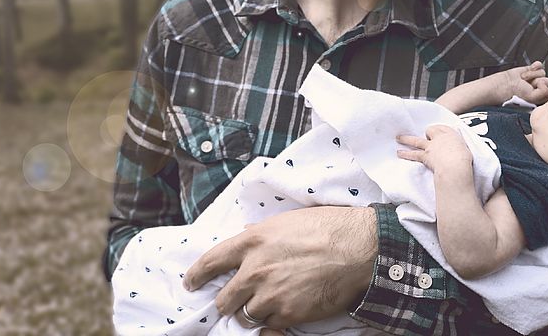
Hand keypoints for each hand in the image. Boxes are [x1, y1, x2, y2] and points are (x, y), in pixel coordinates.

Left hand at [183, 206, 376, 330]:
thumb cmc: (327, 227)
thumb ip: (262, 235)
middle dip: (228, 302)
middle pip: (225, 299)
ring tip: (265, 306)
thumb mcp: (286, 222)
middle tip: (235, 301)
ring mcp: (269, 295)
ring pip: (244, 316)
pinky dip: (272, 324)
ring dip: (251, 313)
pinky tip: (282, 315)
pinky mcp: (287, 314)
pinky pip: (268, 327)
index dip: (197, 275)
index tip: (192, 283)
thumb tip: (250, 238)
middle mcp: (255, 270)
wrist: (356, 249)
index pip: (212, 261)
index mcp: (252, 241)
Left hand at [396, 124, 472, 175]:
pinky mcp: (425, 156)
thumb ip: (459, 148)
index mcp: (451, 135)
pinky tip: (399, 153)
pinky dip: (406, 154)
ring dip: (406, 139)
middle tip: (425, 134)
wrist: (455, 165)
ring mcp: (431, 147)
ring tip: (399, 138)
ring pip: (416, 141)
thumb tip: (459, 151)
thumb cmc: (463, 159)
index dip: (439, 130)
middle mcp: (439, 138)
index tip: (438, 131)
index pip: (442, 128)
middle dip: (427, 132)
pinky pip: (414, 154)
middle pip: (430, 131)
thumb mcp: (465, 149)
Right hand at [498, 61, 547, 104]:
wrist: (504, 85)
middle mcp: (539, 88)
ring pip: (542, 73)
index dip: (544, 90)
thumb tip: (545, 83)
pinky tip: (527, 71)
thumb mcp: (532, 97)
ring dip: (531, 75)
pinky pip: (539, 65)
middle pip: (547, 81)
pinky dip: (535, 66)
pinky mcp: (531, 69)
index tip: (534, 90)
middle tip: (527, 85)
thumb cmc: (516, 94)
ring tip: (523, 79)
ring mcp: (535, 78)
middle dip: (537, 82)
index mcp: (540, 97)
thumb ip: (544, 92)